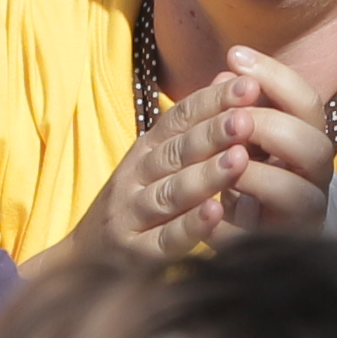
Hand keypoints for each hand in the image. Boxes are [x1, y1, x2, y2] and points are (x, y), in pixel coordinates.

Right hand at [80, 49, 336, 260]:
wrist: (85, 262)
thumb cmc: (137, 206)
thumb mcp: (158, 162)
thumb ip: (192, 125)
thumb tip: (229, 75)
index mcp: (146, 150)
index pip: (180, 118)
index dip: (214, 101)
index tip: (251, 85)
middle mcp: (136, 177)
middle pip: (177, 151)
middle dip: (214, 132)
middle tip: (248, 117)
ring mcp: (132, 214)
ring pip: (171, 191)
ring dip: (206, 174)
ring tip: (239, 159)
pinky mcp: (135, 253)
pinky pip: (166, 238)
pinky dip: (190, 226)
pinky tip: (215, 213)